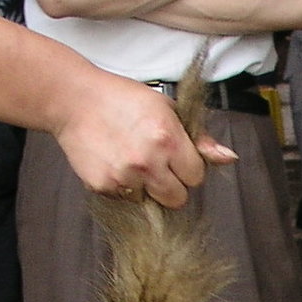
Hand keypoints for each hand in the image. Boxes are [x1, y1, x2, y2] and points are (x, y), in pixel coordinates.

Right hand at [54, 71, 235, 208]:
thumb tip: (228, 158)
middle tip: (156, 164)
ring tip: (132, 162)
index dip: (187, 168)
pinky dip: (122, 187)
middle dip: (172, 185)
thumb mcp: (166, 108)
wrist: (74, 100)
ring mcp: (125, 176)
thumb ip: (198, 138)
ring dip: (146, 189)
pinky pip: (124, 200)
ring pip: (150, 202)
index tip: (175, 158)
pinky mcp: (104, 186)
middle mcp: (148, 160)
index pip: (196, 177)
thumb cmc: (121, 98)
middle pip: (178, 199)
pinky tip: (114, 163)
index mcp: (168, 138)